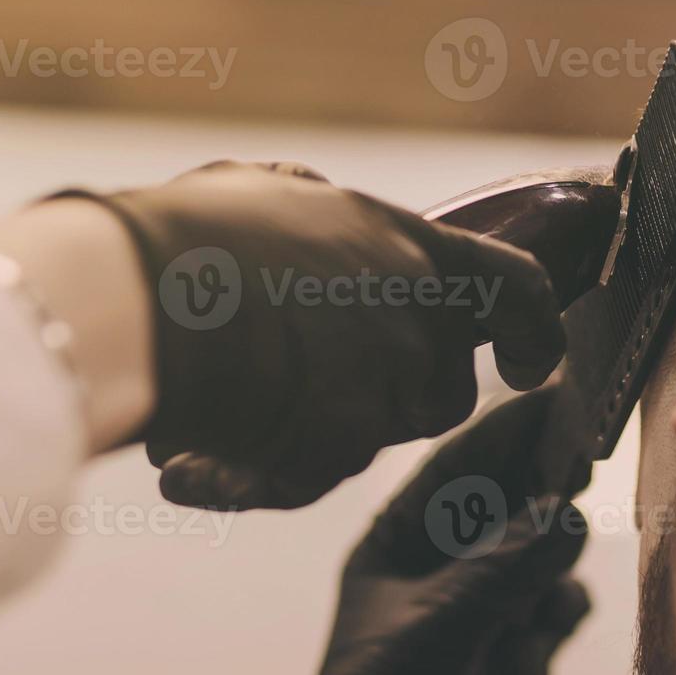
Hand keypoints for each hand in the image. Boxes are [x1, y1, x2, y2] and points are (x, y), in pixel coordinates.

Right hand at [62, 161, 566, 508]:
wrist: (143, 297)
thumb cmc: (193, 234)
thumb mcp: (269, 193)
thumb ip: (319, 215)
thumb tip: (319, 213)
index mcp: (412, 249)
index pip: (517, 289)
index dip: (532, 331)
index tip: (526, 363)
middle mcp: (416, 320)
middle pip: (445, 390)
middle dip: (392, 403)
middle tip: (313, 389)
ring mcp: (385, 387)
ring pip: (375, 440)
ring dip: (314, 438)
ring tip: (225, 417)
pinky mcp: (342, 447)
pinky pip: (304, 481)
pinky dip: (247, 480)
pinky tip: (188, 471)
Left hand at [233, 387, 590, 674]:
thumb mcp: (432, 636)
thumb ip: (500, 572)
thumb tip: (568, 513)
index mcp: (399, 544)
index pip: (460, 468)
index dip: (509, 428)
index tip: (561, 390)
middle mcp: (446, 567)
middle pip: (509, 499)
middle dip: (545, 472)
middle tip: (592, 438)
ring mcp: (485, 610)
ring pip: (542, 549)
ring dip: (560, 539)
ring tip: (578, 521)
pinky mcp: (519, 655)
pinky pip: (559, 606)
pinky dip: (565, 603)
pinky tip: (554, 620)